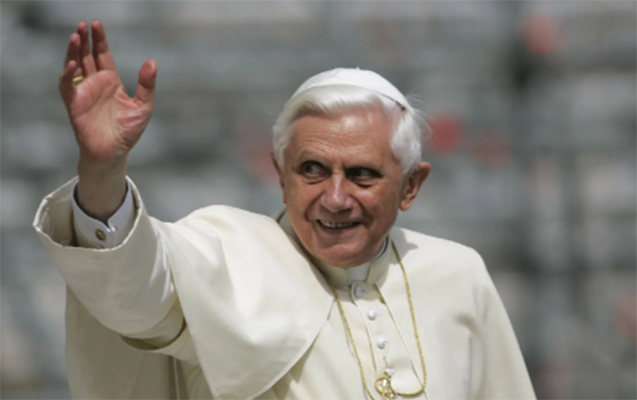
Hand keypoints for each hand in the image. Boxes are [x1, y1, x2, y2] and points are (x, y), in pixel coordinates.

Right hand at [59, 20, 156, 164]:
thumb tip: (152, 62)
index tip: (97, 24)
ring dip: (73, 52)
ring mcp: (83, 92)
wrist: (114, 152)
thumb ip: (147, 84)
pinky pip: (67, 86)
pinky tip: (73, 64)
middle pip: (87, 56)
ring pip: (74, 66)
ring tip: (76, 36)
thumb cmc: (128, 131)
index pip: (103, 55)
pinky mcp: (74, 104)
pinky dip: (68, 75)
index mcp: (111, 81)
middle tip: (84, 24)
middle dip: (85, 40)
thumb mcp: (144, 106)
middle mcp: (95, 83)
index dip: (99, 40)